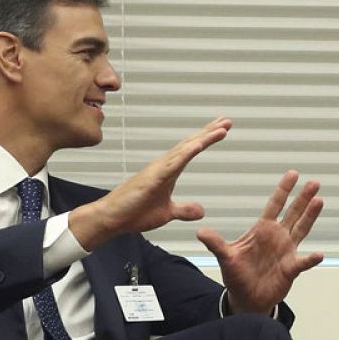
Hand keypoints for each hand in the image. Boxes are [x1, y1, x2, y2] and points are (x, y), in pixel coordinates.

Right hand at [69, 117, 230, 248]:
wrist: (110, 219)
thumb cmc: (133, 212)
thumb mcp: (167, 213)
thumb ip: (184, 210)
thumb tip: (201, 210)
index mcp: (168, 171)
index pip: (191, 150)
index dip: (206, 139)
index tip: (222, 129)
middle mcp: (163, 166)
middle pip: (190, 144)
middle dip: (209, 132)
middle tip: (227, 121)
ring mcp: (157, 170)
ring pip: (184, 150)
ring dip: (203, 138)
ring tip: (221, 128)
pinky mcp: (152, 179)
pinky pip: (173, 164)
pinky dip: (186, 154)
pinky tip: (199, 146)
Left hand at [197, 171, 324, 315]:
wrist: (247, 298)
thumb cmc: (238, 275)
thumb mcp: (225, 257)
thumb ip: (216, 243)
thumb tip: (200, 231)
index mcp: (262, 230)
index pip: (275, 205)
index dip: (284, 190)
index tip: (293, 174)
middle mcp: (278, 237)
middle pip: (293, 213)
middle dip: (303, 198)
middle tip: (314, 183)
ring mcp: (287, 251)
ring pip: (301, 230)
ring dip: (310, 217)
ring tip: (319, 202)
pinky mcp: (291, 268)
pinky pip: (302, 262)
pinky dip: (310, 259)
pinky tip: (319, 254)